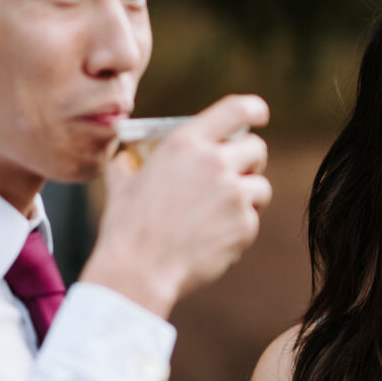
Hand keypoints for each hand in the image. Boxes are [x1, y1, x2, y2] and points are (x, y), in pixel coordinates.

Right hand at [84, 95, 272, 315]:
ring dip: (248, 197)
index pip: (236, 109)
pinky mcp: (245, 224)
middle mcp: (214, 162)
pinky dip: (238, 228)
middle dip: (250, 161)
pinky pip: (252, 219)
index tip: (260, 115)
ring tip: (220, 213)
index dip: (254, 110)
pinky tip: (213, 238)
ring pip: (260, 187)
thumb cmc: (126, 228)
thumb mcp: (121, 183)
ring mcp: (234, 193)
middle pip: (257, 148)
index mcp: (185, 143)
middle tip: (236, 175)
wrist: (139, 270)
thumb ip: (129, 163)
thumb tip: (128, 158)